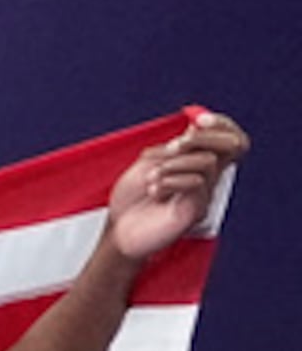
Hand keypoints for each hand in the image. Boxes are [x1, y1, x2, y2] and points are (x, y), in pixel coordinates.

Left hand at [108, 109, 247, 263]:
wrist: (118, 231)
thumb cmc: (130, 200)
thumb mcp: (147, 162)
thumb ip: (173, 147)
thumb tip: (194, 128)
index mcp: (195, 161)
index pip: (227, 137)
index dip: (220, 124)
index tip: (198, 119)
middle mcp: (205, 175)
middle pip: (233, 145)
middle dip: (204, 137)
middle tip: (174, 146)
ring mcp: (204, 192)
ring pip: (208, 161)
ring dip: (175, 163)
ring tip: (152, 177)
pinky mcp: (197, 209)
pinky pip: (197, 183)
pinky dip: (172, 180)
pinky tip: (154, 190)